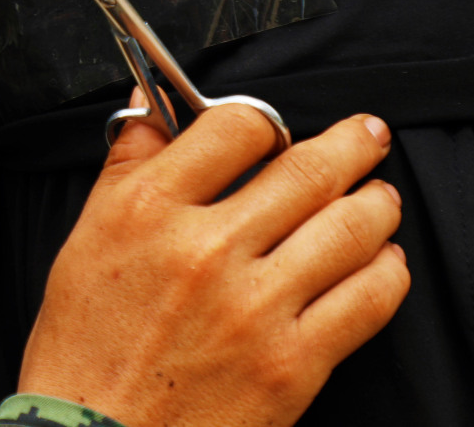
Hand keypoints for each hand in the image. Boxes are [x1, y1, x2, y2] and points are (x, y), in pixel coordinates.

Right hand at [19, 105, 408, 426]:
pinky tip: (383, 263)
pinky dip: (387, 272)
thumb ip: (127, 167)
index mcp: (149, 209)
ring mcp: (256, 308)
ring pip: (350, 228)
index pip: (234, 127)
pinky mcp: (293, 364)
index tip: (275, 131)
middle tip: (369, 136)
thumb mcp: (86, 239)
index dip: (264, 120)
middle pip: (308, 170)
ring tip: (381, 198)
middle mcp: (206, 249)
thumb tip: (151, 109)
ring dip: (378, 203)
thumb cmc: (86, 346)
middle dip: (353, 144)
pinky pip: (369, 300)